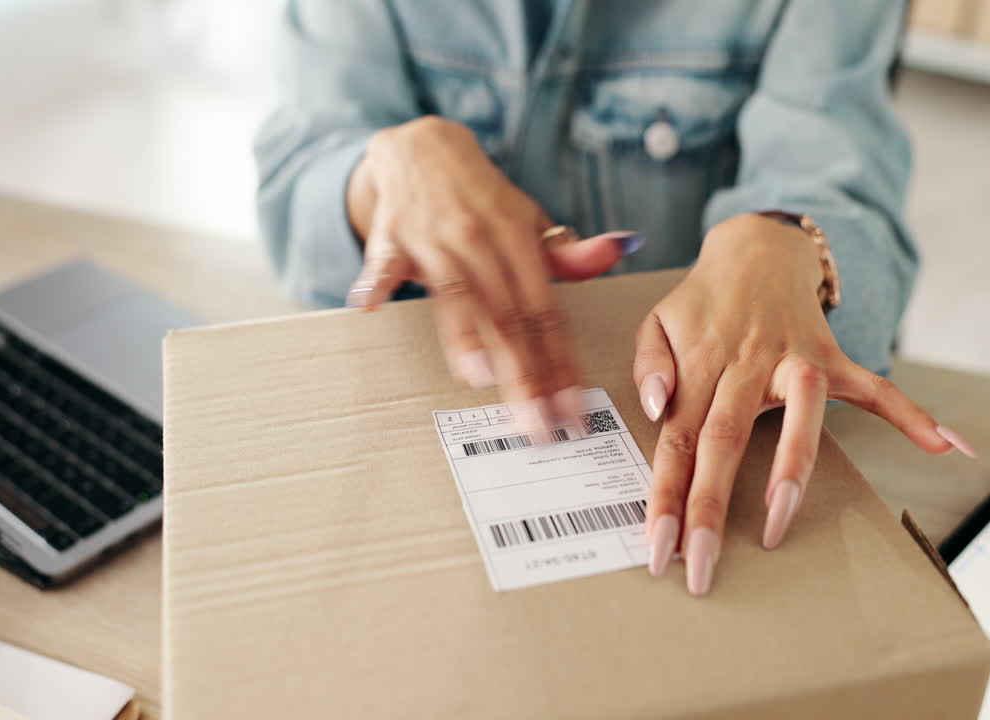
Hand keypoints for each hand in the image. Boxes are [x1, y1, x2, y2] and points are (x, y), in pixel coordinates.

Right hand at [346, 116, 639, 432]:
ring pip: (455, 296)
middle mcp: (479, 240)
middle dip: (524, 374)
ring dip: (465, 337)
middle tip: (537, 424)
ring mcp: (434, 238)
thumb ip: (565, 251)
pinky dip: (375, 282)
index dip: (561, 363)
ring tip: (481, 377)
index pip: (545, 312)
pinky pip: (381, 263)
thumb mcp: (527, 219)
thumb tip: (619, 248)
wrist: (420, 147)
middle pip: (506, 317)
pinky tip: (371, 306)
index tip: (572, 408)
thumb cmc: (479, 198)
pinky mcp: (390, 237)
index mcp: (517, 239)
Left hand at [633, 213, 976, 595]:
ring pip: (799, 416)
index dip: (667, 495)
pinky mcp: (835, 359)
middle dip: (712, 508)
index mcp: (701, 364)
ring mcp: (795, 361)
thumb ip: (649, 367)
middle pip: (726, 439)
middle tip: (701, 569)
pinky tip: (946, 445)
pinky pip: (877, 388)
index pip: (678, 440)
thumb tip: (658, 410)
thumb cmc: (702, 301)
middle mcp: (747, 365)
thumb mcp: (656, 322)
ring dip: (791, 471)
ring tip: (777, 528)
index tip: (660, 547)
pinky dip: (913, 414)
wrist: (756, 248)